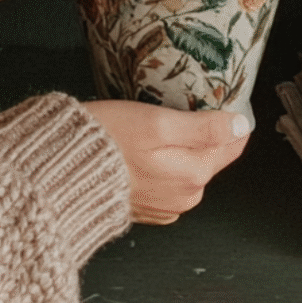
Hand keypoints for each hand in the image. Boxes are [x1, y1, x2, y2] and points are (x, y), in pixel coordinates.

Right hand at [83, 100, 250, 224]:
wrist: (62, 171)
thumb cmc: (106, 142)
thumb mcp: (158, 123)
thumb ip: (203, 127)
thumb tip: (240, 126)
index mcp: (193, 175)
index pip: (232, 143)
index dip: (227, 116)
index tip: (214, 96)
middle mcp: (185, 196)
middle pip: (210, 153)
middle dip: (200, 129)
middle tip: (176, 103)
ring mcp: (165, 205)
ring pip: (188, 164)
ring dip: (179, 144)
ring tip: (155, 122)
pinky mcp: (147, 206)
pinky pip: (166, 177)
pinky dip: (161, 160)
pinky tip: (142, 145)